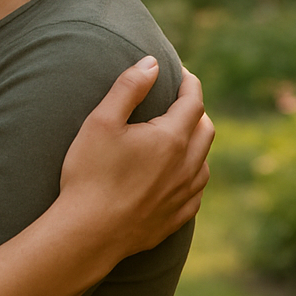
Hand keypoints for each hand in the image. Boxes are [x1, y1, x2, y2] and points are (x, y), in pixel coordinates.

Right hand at [59, 58, 212, 255]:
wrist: (89, 233)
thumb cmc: (90, 174)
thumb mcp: (101, 122)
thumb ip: (128, 87)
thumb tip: (152, 63)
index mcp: (171, 138)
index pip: (193, 101)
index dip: (189, 83)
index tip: (181, 73)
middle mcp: (187, 165)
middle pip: (205, 129)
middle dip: (196, 110)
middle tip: (179, 101)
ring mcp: (185, 195)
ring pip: (204, 161)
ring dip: (197, 143)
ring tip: (179, 137)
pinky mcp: (176, 217)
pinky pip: (197, 192)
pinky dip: (192, 175)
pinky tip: (178, 176)